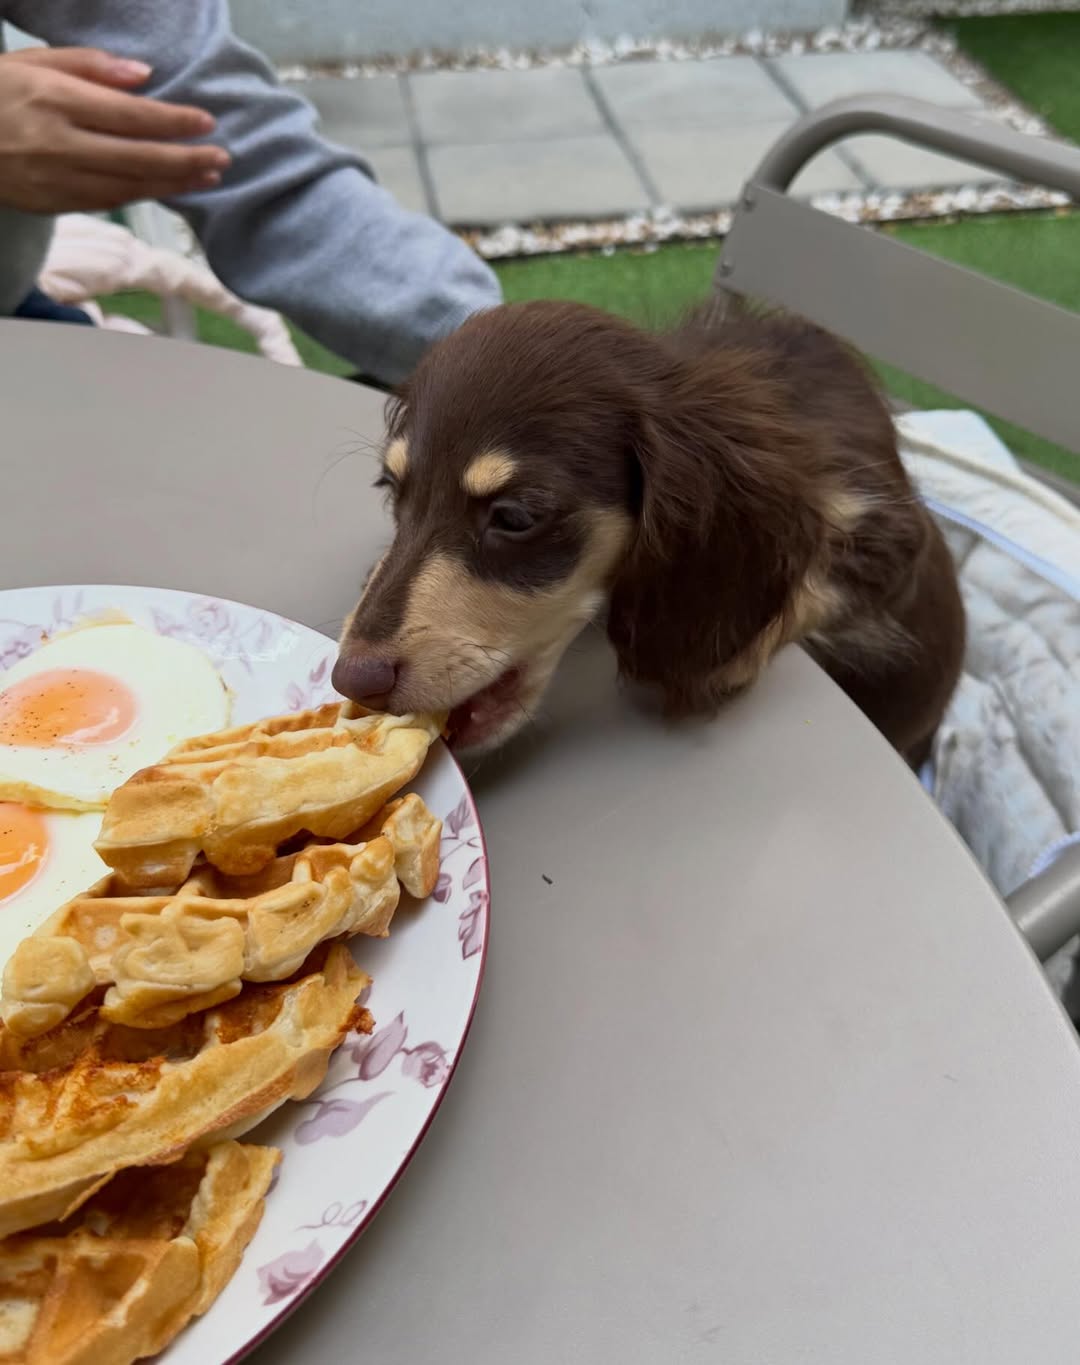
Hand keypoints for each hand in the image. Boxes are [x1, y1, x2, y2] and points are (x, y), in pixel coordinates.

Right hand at [0, 46, 230, 212]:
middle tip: (222, 158)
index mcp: (55, 99)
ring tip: (207, 176)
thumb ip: (89, 65)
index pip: (129, 115)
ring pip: (129, 186)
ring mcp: (55, 178)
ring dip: (173, 183)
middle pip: (138, 157)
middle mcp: (58, 142)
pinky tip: (168, 187)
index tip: (206, 121)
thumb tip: (144, 75)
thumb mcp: (34, 61)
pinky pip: (108, 202)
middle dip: (186, 159)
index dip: (173, 121)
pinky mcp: (52, 202)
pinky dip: (143, 195)